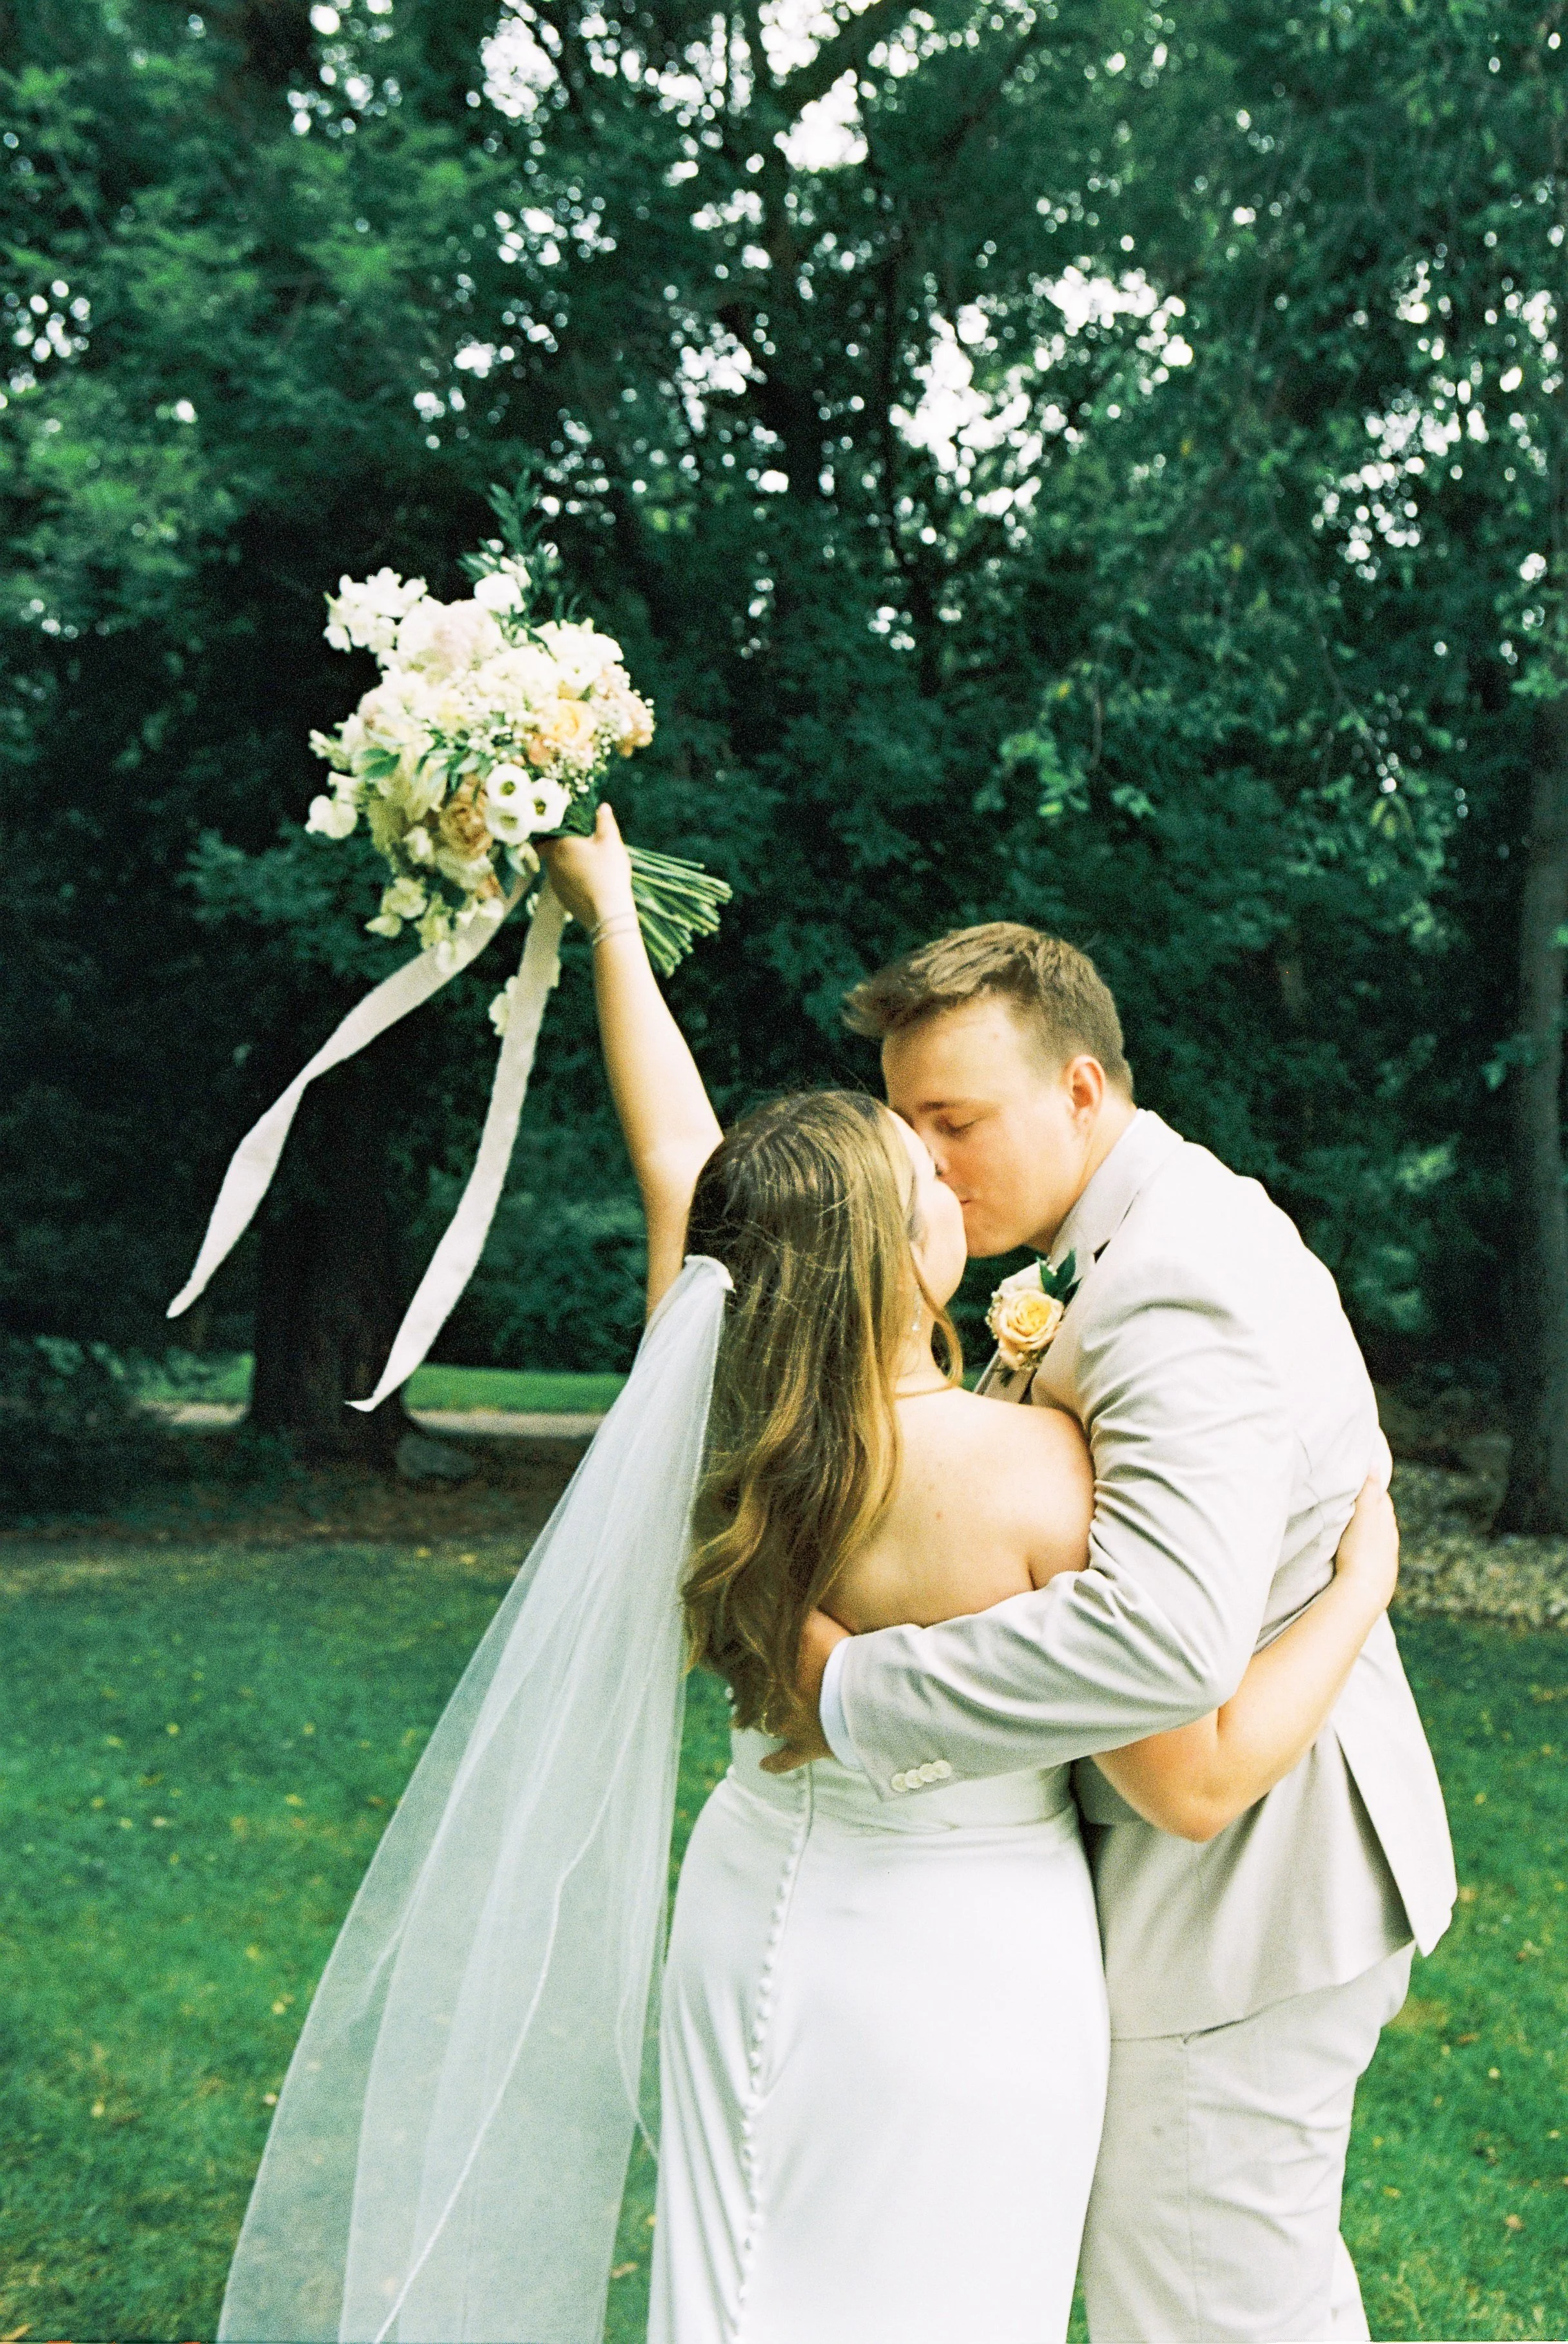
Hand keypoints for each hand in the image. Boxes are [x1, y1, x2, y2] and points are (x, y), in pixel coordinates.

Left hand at [539, 802, 634, 929]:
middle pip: (551, 852)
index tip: (557, 829)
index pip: (541, 837)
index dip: (547, 833)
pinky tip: (589, 882)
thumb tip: (602, 807)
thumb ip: (605, 822)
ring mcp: (555, 884)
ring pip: (558, 869)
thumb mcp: (611, 842)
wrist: (607, 912)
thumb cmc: (608, 872)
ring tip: (588, 863)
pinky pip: (565, 885)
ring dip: (568, 865)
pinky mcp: (562, 899)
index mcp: (559, 845)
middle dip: (563, 848)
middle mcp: (551, 864)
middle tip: (580, 844)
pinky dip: (573, 881)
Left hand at [759, 1609, 851, 1773]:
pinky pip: (786, 1758)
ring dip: (764, 1715)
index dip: (752, 1652)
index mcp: (780, 1664)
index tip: (745, 1643)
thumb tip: (773, 1583)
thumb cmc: (843, 1655)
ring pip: (767, 1719)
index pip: (756, 1657)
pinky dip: (775, 1762)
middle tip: (758, 1676)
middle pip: (759, 1688)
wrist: (863, 1697)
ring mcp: (791, 1722)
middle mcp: (778, 1693)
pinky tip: (764, 1765)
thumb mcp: (816, 1621)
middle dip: (758, 1682)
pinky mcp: (808, 1746)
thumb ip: (796, 1605)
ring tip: (763, 1712)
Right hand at [1332, 1475, 1399, 1613]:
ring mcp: (1386, 1557)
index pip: (1381, 1498)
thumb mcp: (1363, 1515)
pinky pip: (1375, 1554)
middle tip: (1356, 1499)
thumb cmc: (1361, 1550)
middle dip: (1372, 1507)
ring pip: (1379, 1536)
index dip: (1372, 1488)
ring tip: (1355, 1524)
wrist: (1364, 1591)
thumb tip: (1375, 1462)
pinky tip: (1359, 1551)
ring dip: (1370, 1529)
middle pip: (1382, 1516)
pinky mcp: (1380, 1573)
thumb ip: (1368, 1489)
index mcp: (1386, 1521)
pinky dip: (1368, 1547)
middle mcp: (1390, 1537)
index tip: (1361, 1480)